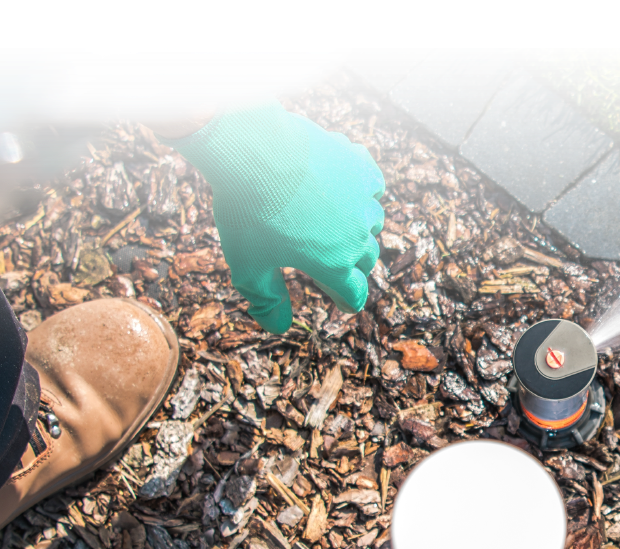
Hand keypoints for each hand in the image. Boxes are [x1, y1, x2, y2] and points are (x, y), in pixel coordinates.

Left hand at [160, 99, 384, 332]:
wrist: (251, 149)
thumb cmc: (246, 212)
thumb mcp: (248, 267)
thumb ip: (267, 302)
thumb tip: (279, 328)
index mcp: (334, 265)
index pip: (354, 295)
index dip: (343, 300)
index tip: (338, 299)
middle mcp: (356, 235)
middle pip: (365, 260)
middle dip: (349, 264)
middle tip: (324, 258)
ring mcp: (362, 199)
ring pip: (371, 222)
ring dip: (356, 227)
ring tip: (330, 221)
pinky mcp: (359, 166)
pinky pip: (372, 185)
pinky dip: (361, 190)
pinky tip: (342, 189)